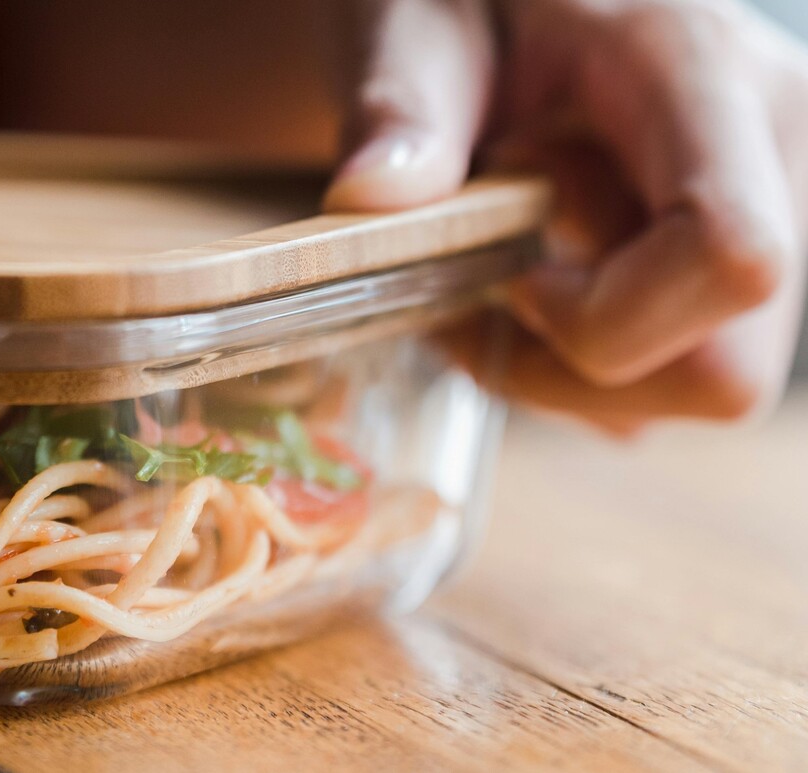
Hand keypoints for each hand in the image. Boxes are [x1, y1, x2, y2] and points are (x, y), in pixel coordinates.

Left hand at [326, 0, 807, 433]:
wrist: (506, 6)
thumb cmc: (465, 5)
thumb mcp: (414, 26)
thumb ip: (401, 103)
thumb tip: (369, 197)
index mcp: (696, 70)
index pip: (728, 254)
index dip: (602, 317)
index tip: (509, 279)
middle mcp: (769, 143)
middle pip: (725, 368)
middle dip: (579, 363)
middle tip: (493, 289)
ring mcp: (775, 205)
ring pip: (703, 383)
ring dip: (577, 364)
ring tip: (512, 270)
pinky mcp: (739, 255)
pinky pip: (686, 371)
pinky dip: (595, 362)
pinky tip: (548, 282)